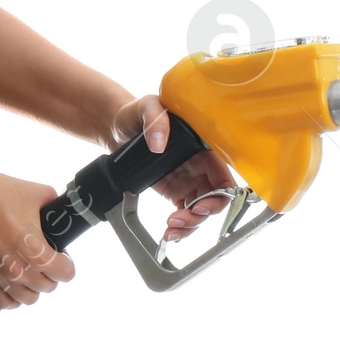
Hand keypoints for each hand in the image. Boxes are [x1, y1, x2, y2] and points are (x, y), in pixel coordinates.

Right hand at [0, 166, 75, 308]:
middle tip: (45, 260)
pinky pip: (2, 302)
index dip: (67, 264)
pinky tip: (13, 285)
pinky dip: (11, 297)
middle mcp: (19, 270)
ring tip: (29, 272)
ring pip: (27, 299)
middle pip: (48, 287)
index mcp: (37, 252)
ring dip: (32, 287)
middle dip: (50, 274)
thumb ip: (56, 209)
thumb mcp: (40, 194)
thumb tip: (61, 215)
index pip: (65, 274)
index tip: (62, 257)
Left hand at [106, 92, 239, 242]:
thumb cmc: (135, 113)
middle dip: (200, 215)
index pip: (223, 175)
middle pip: (215, 199)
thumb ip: (155, 119)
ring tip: (171, 230)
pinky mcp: (174, 191)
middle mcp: (199, 166)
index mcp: (201, 147)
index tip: (201, 206)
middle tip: (179, 220)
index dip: (220, 195)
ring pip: (200, 210)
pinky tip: (169, 232)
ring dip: (190, 225)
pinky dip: (180, 226)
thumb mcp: (146, 107)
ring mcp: (188, 180)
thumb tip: (159, 142)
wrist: (116, 128)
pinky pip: (185, 212)